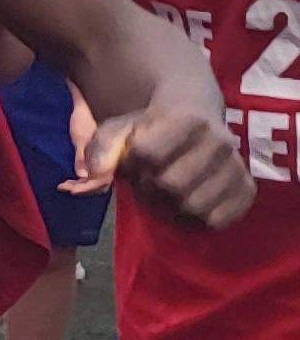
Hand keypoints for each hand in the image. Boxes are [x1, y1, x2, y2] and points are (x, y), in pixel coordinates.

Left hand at [81, 102, 254, 227]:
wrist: (196, 119)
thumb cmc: (151, 129)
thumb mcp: (120, 129)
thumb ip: (101, 148)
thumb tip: (92, 177)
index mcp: (188, 119)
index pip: (147, 153)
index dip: (131, 162)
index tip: (134, 159)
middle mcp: (220, 140)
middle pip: (170, 184)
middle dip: (149, 187)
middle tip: (149, 180)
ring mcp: (238, 166)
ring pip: (193, 206)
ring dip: (171, 207)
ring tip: (167, 191)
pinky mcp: (247, 190)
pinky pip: (217, 221)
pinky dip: (195, 221)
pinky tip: (186, 203)